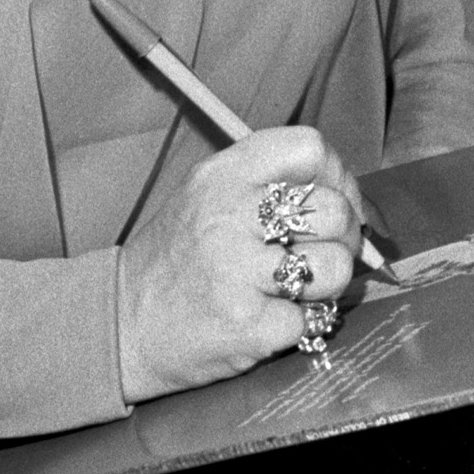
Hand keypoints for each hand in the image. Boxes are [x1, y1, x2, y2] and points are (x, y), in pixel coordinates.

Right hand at [118, 126, 364, 400]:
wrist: (121, 324)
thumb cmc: (178, 260)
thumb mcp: (207, 197)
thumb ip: (269, 186)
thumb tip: (351, 201)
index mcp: (222, 175)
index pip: (310, 148)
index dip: (337, 176)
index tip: (334, 200)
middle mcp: (229, 216)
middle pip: (335, 210)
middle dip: (344, 237)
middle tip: (323, 254)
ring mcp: (237, 272)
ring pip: (335, 266)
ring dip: (328, 284)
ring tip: (298, 288)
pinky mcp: (248, 325)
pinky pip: (314, 318)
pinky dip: (305, 323)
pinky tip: (275, 318)